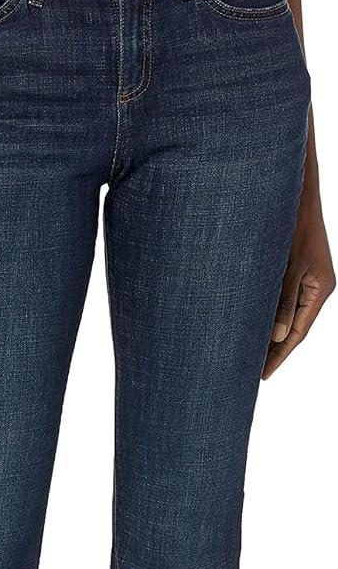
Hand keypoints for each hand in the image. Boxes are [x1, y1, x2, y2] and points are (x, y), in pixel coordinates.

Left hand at [263, 192, 334, 378]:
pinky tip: (251, 324)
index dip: (280, 354)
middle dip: (274, 349)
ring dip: (269, 332)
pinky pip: (281, 298)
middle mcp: (315, 287)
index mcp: (320, 289)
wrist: (296, 194)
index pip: (298, 332)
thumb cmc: (294, 224)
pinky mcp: (294, 269)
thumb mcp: (288, 265)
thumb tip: (276, 336)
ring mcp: (305, 278)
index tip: (263, 374)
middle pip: (293, 327)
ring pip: (286, 313)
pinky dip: (267, 312)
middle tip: (252, 371)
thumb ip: (283, 300)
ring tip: (248, 353)